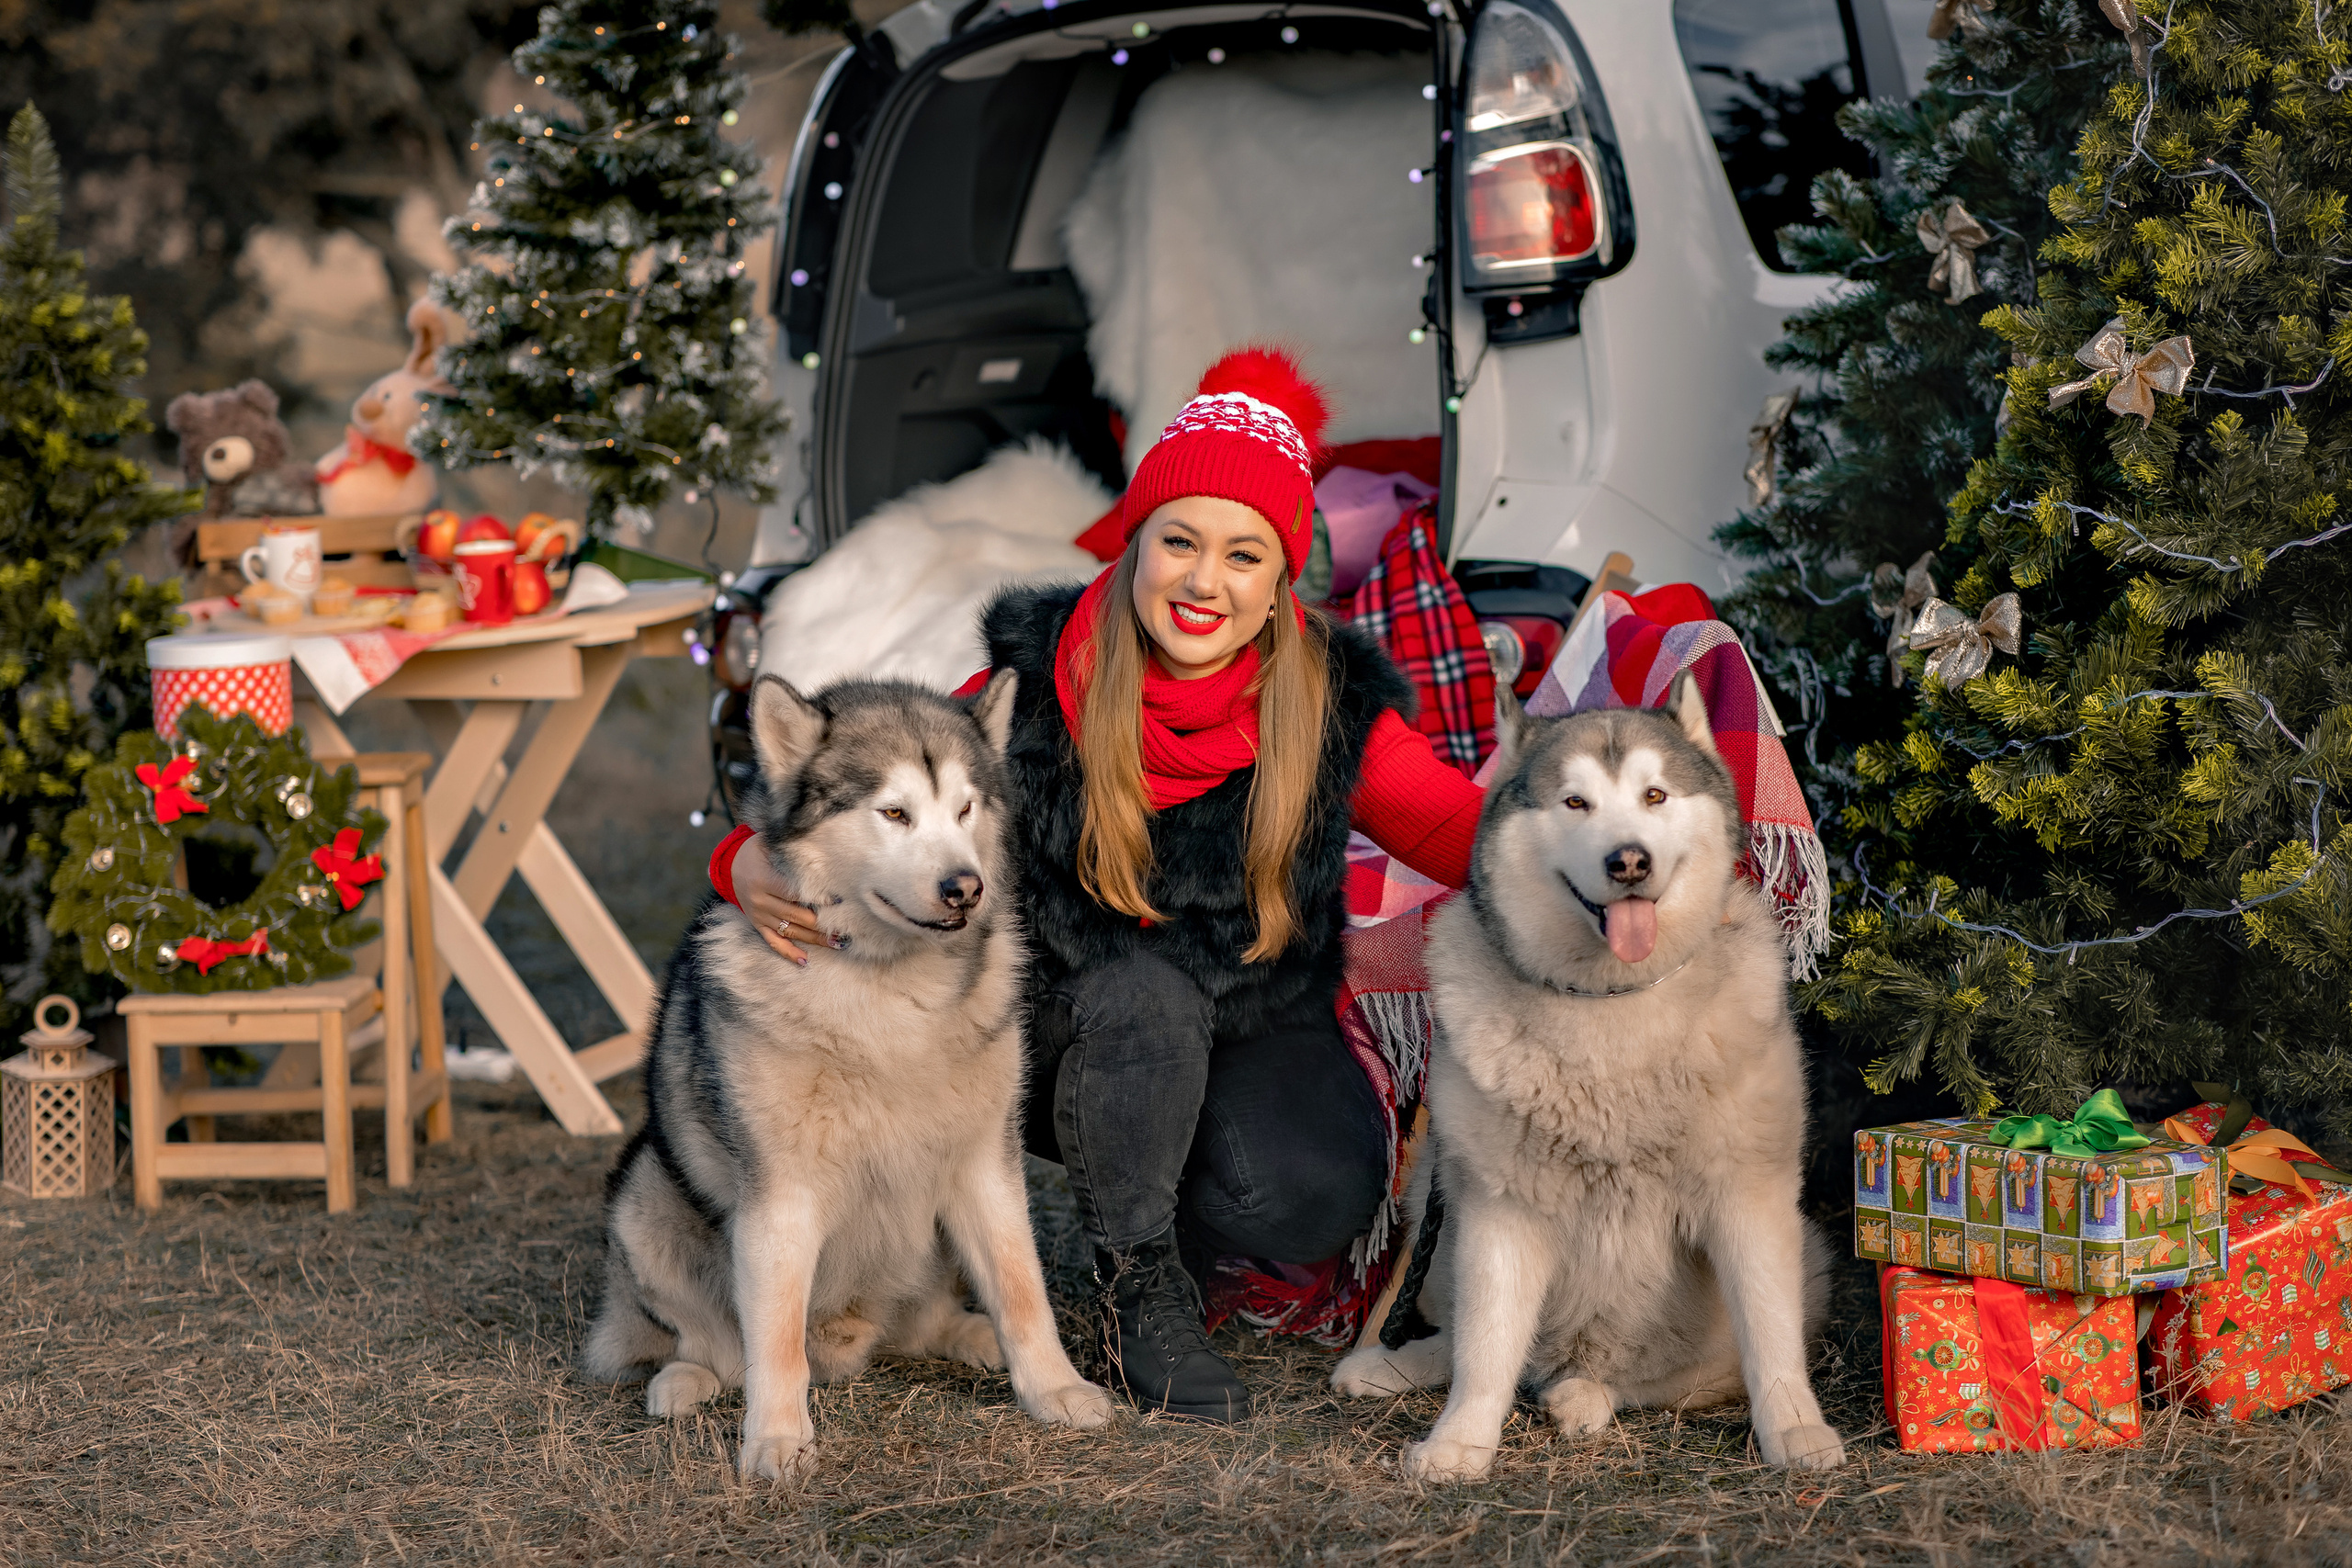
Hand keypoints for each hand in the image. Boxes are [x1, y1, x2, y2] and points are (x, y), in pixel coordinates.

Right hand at [734, 837, 827, 963]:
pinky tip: (804, 961)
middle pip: (796, 915)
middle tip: (846, 927)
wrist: (729, 866)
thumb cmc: (756, 851)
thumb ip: (788, 845)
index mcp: (763, 880)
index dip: (816, 897)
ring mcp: (759, 916)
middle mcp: (760, 901)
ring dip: (814, 939)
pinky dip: (788, 953)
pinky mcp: (758, 924)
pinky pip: (773, 942)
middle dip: (821, 922)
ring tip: (838, 943)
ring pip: (790, 931)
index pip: (794, 892)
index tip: (838, 901)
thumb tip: (816, 839)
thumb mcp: (767, 843)